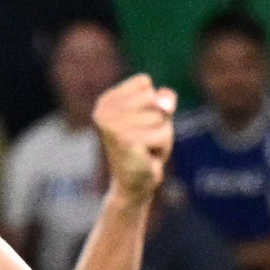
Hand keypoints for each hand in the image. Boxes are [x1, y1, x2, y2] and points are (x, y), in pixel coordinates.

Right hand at [92, 73, 175, 199]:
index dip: (151, 103)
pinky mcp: (126, 142)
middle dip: (158, 121)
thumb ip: (164, 99)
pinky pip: (162, 133)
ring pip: (160, 116)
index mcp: (106, 101)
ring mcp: (113, 127)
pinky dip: (161, 147)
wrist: (134, 185)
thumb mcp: (157, 116)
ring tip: (146, 148)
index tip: (140, 124)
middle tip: (144, 140)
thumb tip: (165, 103)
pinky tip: (147, 157)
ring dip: (161, 135)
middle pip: (153, 99)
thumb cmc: (145, 149)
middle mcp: (104, 111)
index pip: (144, 83)